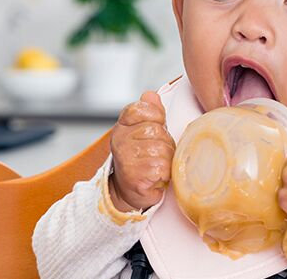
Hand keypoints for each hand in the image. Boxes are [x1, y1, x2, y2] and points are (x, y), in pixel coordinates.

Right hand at [109, 91, 175, 211]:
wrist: (129, 192)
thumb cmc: (142, 160)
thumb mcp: (145, 132)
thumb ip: (151, 112)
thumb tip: (151, 94)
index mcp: (122, 126)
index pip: (140, 108)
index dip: (155, 117)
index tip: (156, 127)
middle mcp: (120, 140)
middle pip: (157, 130)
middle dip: (165, 143)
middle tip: (157, 154)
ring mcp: (125, 158)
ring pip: (162, 149)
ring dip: (166, 160)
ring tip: (157, 165)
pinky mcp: (134, 176)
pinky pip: (162, 167)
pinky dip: (165, 173)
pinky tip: (156, 176)